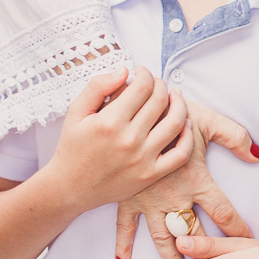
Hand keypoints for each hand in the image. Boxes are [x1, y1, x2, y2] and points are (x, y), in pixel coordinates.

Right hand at [46, 67, 191, 212]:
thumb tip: (124, 70)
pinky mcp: (151, 174)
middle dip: (161, 85)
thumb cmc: (72, 147)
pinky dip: (188, 136)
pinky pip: (181, 153)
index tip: (142, 72)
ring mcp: (142, 158)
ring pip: (176, 123)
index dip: (146, 74)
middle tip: (156, 83)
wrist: (70, 188)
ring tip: (175, 96)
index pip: (142, 87)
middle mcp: (129, 139)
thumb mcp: (75, 112)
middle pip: (160, 101)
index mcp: (109, 122)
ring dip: (180, 104)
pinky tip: (186, 123)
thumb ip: (97, 87)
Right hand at [115, 102, 258, 258]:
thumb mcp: (210, 121)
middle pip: (194, 236)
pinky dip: (122, 246)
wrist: (135, 109)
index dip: (239, 231)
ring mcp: (148, 200)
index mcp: (197, 180)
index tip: (249, 245)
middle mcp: (173, 197)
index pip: (224, 214)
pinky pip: (124, 226)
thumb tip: (258, 155)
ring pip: (162, 239)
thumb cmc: (175, 112)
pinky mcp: (127, 198)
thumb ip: (237, 138)